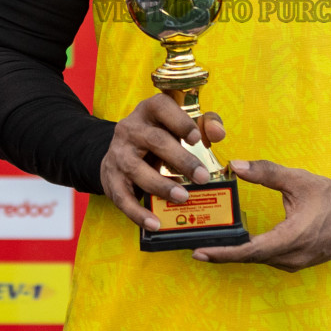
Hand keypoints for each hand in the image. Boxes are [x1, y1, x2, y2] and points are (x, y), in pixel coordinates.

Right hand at [100, 93, 226, 230]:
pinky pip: (123, 198)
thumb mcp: (180, 124)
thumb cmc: (161, 135)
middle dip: (181, 160)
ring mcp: (119, 154)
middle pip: (155, 141)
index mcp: (149, 110)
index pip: (162, 107)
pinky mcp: (111, 178)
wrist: (120, 150)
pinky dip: (138, 213)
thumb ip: (205, 124)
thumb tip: (218, 133)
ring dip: (161, 185)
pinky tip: (155, 223)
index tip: (197, 138)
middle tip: (203, 177)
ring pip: (137, 169)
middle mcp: (130, 128)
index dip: (180, 121)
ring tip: (183, 197)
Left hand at [193, 159, 330, 271]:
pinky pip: (270, 260)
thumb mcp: (299, 180)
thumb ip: (266, 172)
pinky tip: (240, 244)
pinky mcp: (299, 262)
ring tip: (214, 244)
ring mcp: (297, 263)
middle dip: (224, 254)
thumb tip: (236, 165)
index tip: (201, 252)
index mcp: (293, 237)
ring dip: (238, 254)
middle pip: (251, 259)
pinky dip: (253, 254)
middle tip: (197, 246)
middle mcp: (293, 256)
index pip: (251, 251)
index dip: (224, 253)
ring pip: (260, 261)